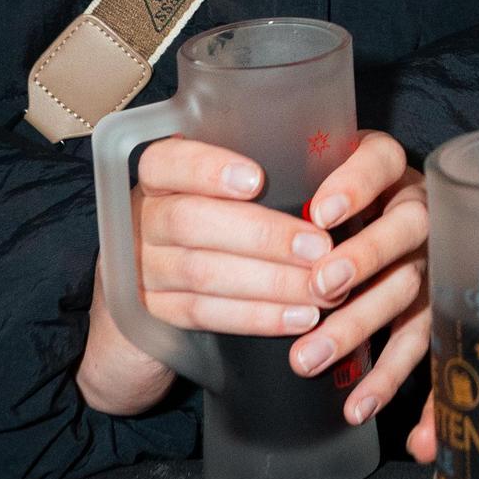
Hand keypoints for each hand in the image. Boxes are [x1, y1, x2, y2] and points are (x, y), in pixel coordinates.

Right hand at [76, 129, 429, 423]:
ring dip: (270, 283)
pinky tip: (299, 318)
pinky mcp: (153, 314)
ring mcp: (142, 268)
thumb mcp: (226, 194)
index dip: (208, 168)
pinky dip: (257, 316)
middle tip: (319, 248)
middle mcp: (143, 218)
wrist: (157, 302)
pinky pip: (205, 314)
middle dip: (262, 235)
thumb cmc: (216, 227)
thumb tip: (336, 169)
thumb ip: (264, 179)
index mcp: (159, 177)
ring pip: (202, 272)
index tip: (257, 179)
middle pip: (191, 221)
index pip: (168, 160)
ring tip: (321, 288)